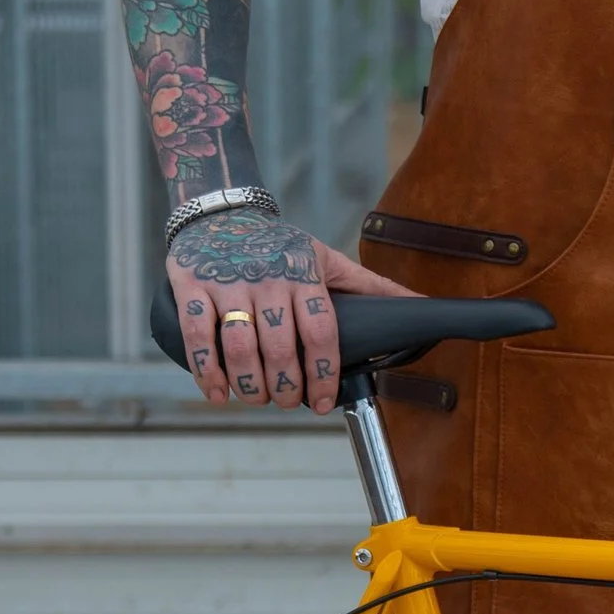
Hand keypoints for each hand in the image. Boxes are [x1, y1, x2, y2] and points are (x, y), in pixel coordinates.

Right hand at [168, 209, 400, 414]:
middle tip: (287, 402)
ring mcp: (228, 284)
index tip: (322, 401)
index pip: (321, 333)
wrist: (220, 211)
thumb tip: (421, 304)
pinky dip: (208, 371)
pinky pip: (198, 335)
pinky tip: (219, 392)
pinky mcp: (192, 286)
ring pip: (240, 346)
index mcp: (304, 276)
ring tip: (258, 398)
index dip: (323, 374)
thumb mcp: (328, 259)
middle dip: (286, 387)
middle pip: (280, 347)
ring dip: (250, 385)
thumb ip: (372, 286)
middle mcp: (268, 281)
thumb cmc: (279, 245)